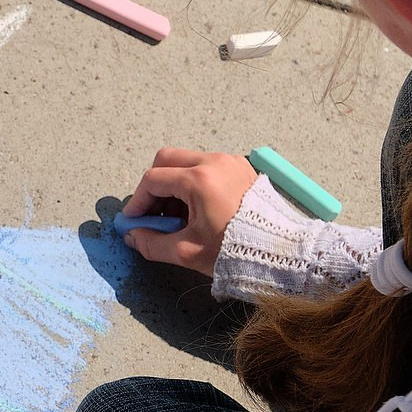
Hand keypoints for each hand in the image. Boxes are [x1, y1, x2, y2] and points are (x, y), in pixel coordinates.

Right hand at [122, 148, 257, 273]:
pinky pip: (207, 167)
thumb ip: (152, 243)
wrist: (279, 251)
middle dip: (154, 186)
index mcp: (199, 180)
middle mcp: (214, 162)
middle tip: (152, 214)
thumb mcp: (187, 251)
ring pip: (187, 162)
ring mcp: (230, 161)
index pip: (153, 180)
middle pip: (167, 160)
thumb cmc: (235, 251)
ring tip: (176, 217)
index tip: (133, 220)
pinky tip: (196, 209)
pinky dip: (194, 183)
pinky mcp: (241, 167)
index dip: (138, 201)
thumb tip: (132, 236)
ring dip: (174, 185)